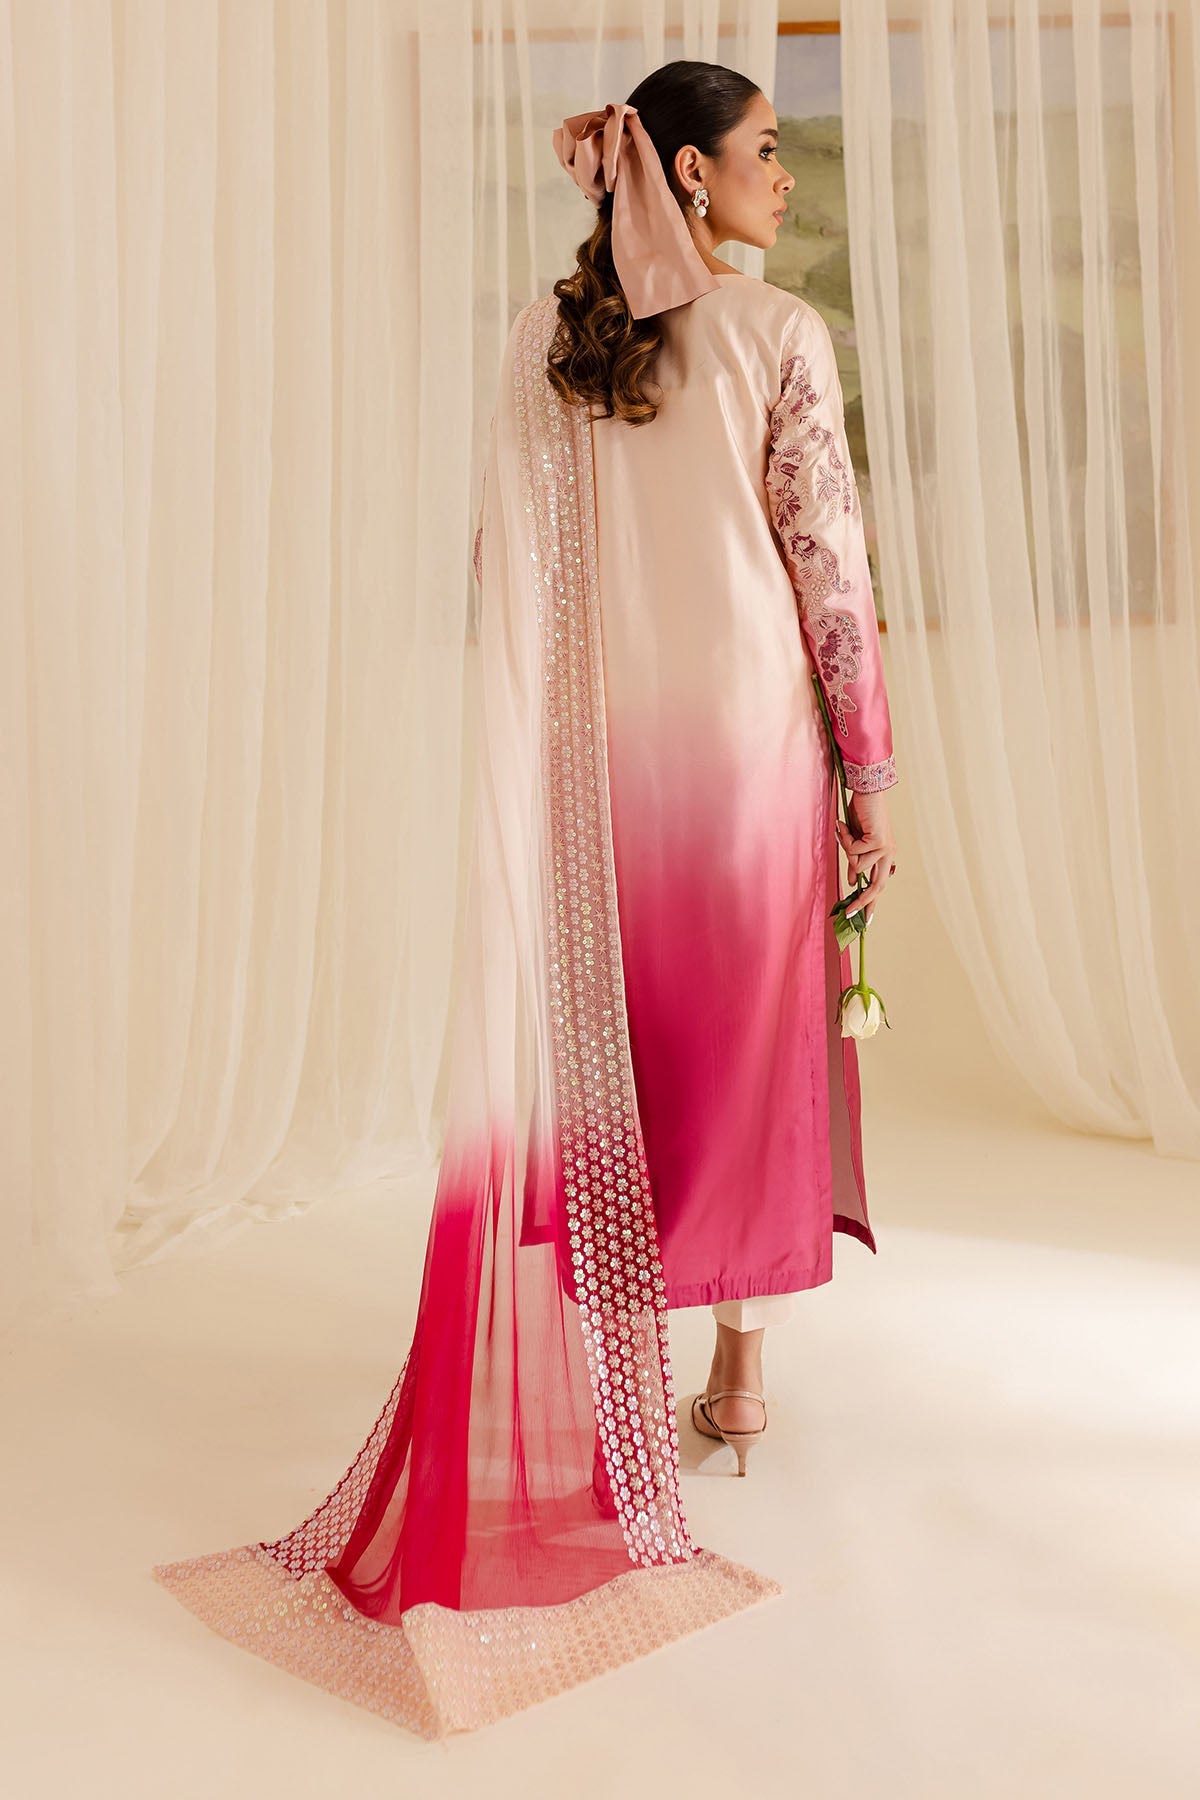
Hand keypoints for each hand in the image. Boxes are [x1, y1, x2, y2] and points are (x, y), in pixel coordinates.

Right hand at [833, 790, 897, 924]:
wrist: (867, 792)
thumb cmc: (861, 814)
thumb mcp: (855, 842)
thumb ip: (855, 862)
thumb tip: (852, 882)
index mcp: (885, 856)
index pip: (879, 884)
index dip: (871, 903)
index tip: (864, 920)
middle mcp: (889, 854)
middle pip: (877, 886)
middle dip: (863, 902)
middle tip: (849, 914)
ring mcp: (885, 848)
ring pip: (858, 866)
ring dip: (845, 848)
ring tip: (844, 831)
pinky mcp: (878, 841)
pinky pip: (854, 852)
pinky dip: (845, 838)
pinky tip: (845, 825)